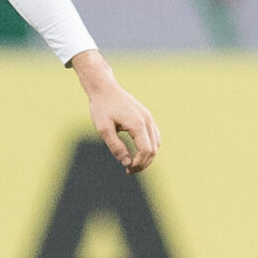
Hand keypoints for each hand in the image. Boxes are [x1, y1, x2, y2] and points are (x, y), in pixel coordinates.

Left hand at [71, 50, 159, 172]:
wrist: (104, 88)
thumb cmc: (101, 107)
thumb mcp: (103, 129)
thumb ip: (116, 147)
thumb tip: (126, 163)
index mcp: (138, 124)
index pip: (146, 151)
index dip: (139, 163)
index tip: (127, 169)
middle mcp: (148, 121)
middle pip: (154, 149)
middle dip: (144, 162)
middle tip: (129, 170)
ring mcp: (149, 117)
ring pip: (156, 143)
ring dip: (147, 156)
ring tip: (132, 163)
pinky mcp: (146, 116)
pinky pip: (154, 135)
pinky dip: (149, 146)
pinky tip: (137, 151)